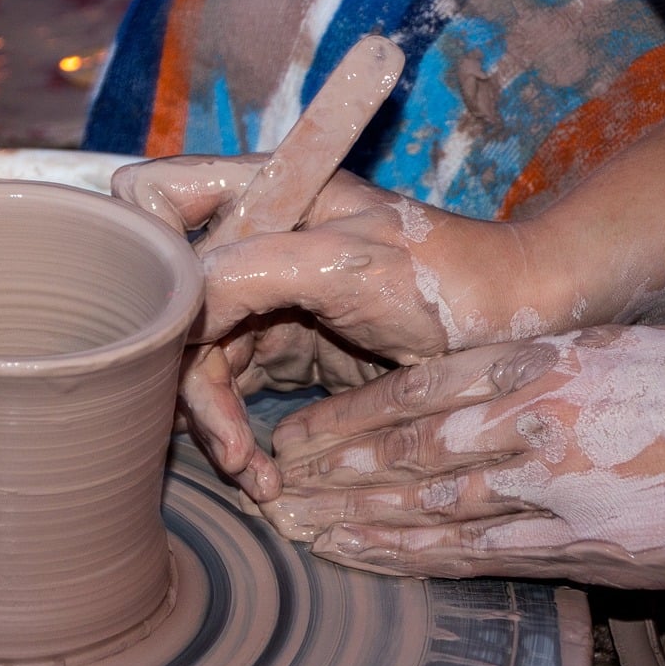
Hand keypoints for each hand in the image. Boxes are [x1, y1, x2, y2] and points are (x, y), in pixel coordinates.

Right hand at [113, 155, 530, 500]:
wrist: (517, 326)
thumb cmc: (448, 280)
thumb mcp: (349, 266)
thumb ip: (254, 270)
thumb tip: (178, 310)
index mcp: (263, 193)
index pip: (158, 197)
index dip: (146, 253)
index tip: (167, 323)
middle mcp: (253, 241)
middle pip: (170, 301)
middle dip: (186, 374)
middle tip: (226, 441)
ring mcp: (265, 296)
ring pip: (195, 358)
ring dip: (213, 421)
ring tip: (250, 472)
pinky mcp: (283, 347)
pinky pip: (232, 392)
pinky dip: (239, 434)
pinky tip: (260, 473)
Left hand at [266, 324, 664, 588]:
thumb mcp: (604, 352)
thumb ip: (528, 369)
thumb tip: (469, 383)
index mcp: (533, 365)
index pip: (409, 393)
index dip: (341, 419)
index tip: (291, 435)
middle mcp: (526, 423)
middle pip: (399, 450)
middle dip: (325, 471)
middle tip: (266, 484)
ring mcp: (545, 488)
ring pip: (420, 502)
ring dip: (348, 516)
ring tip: (290, 524)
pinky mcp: (569, 546)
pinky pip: (467, 551)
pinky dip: (404, 554)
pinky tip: (357, 555)